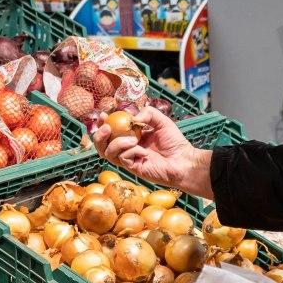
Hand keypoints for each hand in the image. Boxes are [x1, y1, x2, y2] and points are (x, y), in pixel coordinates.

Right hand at [92, 107, 212, 197]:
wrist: (183, 160)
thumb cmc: (174, 142)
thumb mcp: (161, 121)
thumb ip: (147, 113)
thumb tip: (132, 118)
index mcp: (131, 136)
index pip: (111, 131)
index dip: (103, 124)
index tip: (103, 115)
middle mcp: (128, 148)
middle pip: (102, 145)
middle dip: (100, 136)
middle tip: (107, 128)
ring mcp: (130, 160)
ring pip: (108, 153)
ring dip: (117, 143)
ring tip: (133, 139)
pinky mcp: (133, 169)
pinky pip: (123, 159)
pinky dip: (132, 152)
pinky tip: (144, 152)